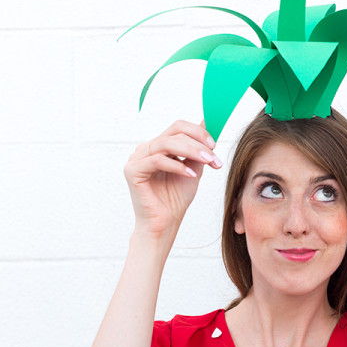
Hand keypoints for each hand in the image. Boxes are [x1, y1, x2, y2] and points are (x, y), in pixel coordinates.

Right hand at [124, 120, 221, 238]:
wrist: (165, 223)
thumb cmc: (176, 198)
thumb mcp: (193, 168)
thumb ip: (198, 148)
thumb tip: (207, 123)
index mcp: (158, 146)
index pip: (178, 127)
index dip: (198, 132)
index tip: (214, 146)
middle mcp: (146, 149)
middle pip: (174, 132)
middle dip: (198, 143)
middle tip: (213, 157)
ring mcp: (137, 158)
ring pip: (166, 143)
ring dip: (191, 151)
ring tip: (207, 163)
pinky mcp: (132, 171)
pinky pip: (157, 160)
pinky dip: (177, 165)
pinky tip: (191, 174)